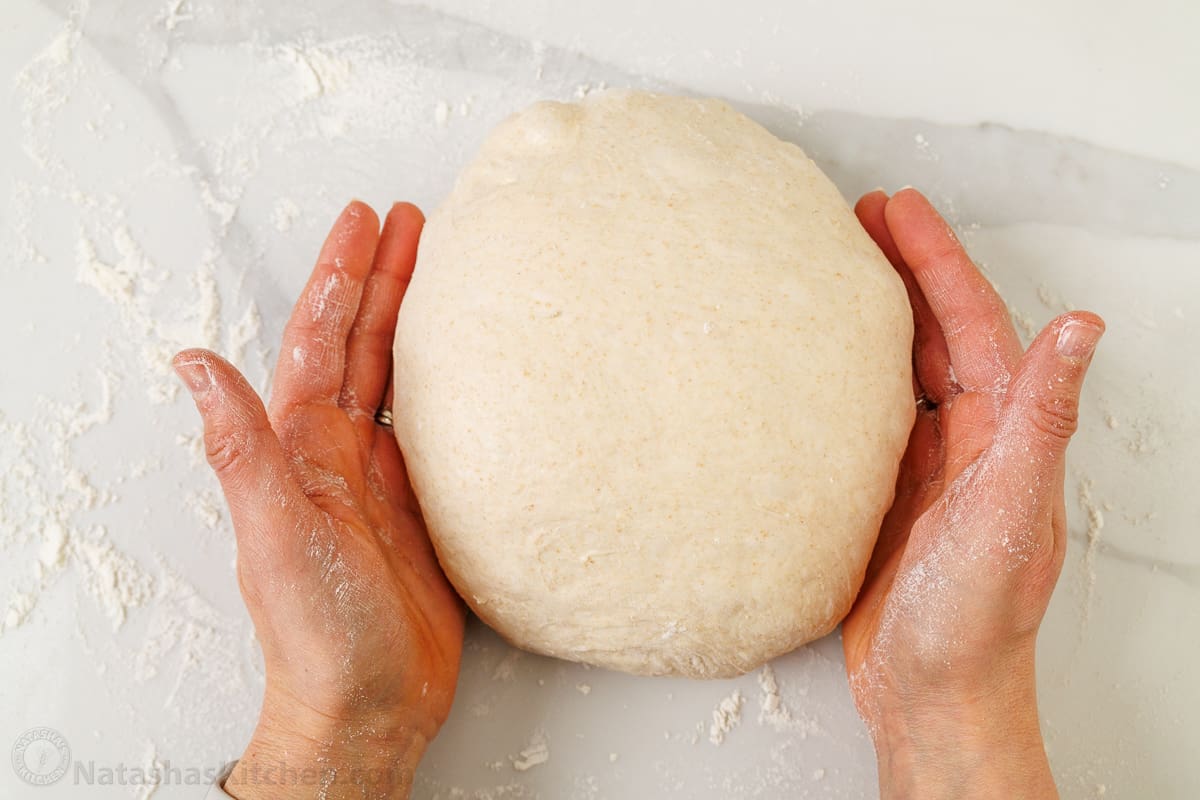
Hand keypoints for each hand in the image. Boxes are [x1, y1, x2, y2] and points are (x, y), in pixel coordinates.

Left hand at [173, 202, 463, 798]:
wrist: (368, 706)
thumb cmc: (319, 635)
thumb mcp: (276, 535)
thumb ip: (244, 448)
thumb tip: (194, 364)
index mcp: (304, 450)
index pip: (323, 342)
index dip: (342, 278)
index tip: (363, 222)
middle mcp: (339, 456)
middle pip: (363, 347)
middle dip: (383, 279)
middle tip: (410, 221)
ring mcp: (381, 480)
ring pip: (399, 379)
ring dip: (414, 322)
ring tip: (440, 270)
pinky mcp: (422, 508)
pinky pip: (435, 429)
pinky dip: (448, 387)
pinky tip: (466, 367)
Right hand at [842, 189, 1103, 799]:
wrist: (934, 695)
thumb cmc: (973, 622)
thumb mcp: (1010, 514)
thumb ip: (1041, 421)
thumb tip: (1082, 328)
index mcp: (1004, 434)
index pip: (971, 323)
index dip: (938, 260)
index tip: (898, 209)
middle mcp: (970, 441)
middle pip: (936, 332)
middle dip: (904, 269)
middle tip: (858, 219)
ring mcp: (928, 468)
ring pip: (902, 369)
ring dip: (875, 317)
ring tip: (835, 274)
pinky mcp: (888, 497)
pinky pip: (870, 417)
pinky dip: (847, 379)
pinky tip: (816, 367)